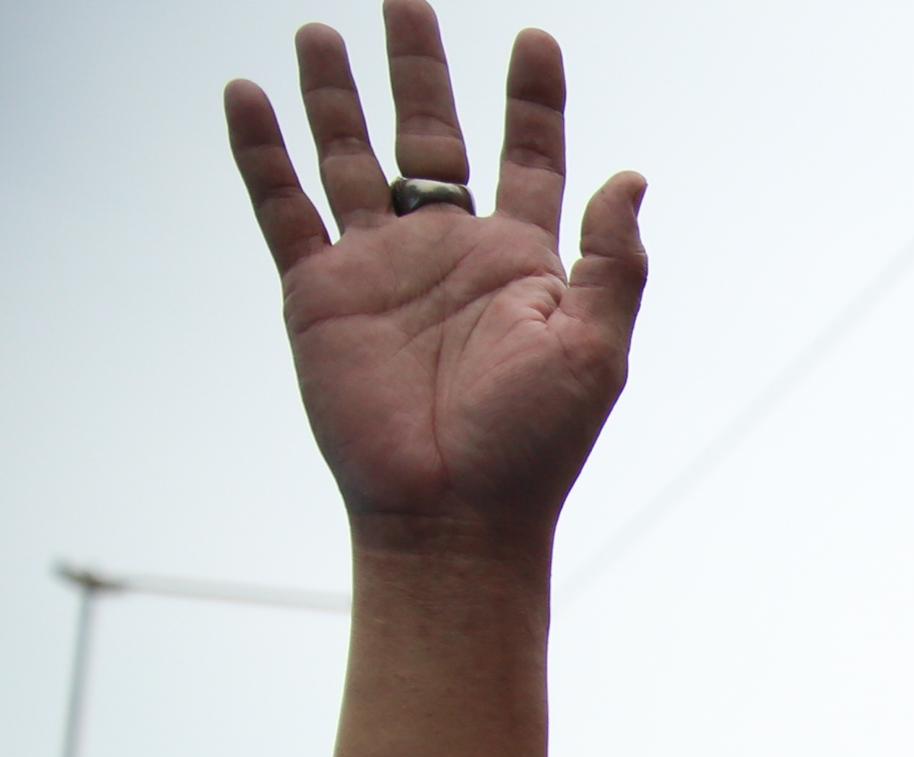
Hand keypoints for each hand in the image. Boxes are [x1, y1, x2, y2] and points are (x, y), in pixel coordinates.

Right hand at [224, 6, 644, 549]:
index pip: (529, 156)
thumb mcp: (596, 350)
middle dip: (420, 68)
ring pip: (350, 156)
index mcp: (521, 261)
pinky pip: (283, 206)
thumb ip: (612, 261)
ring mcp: (380, 267)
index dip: (534, 99)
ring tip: (320, 30)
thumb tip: (630, 175)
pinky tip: (247, 95)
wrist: (454, 515)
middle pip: (432, 136)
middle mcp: (449, 251)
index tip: (536, 40)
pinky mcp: (319, 292)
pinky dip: (261, 151)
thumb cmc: (534, 445)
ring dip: (336, 94)